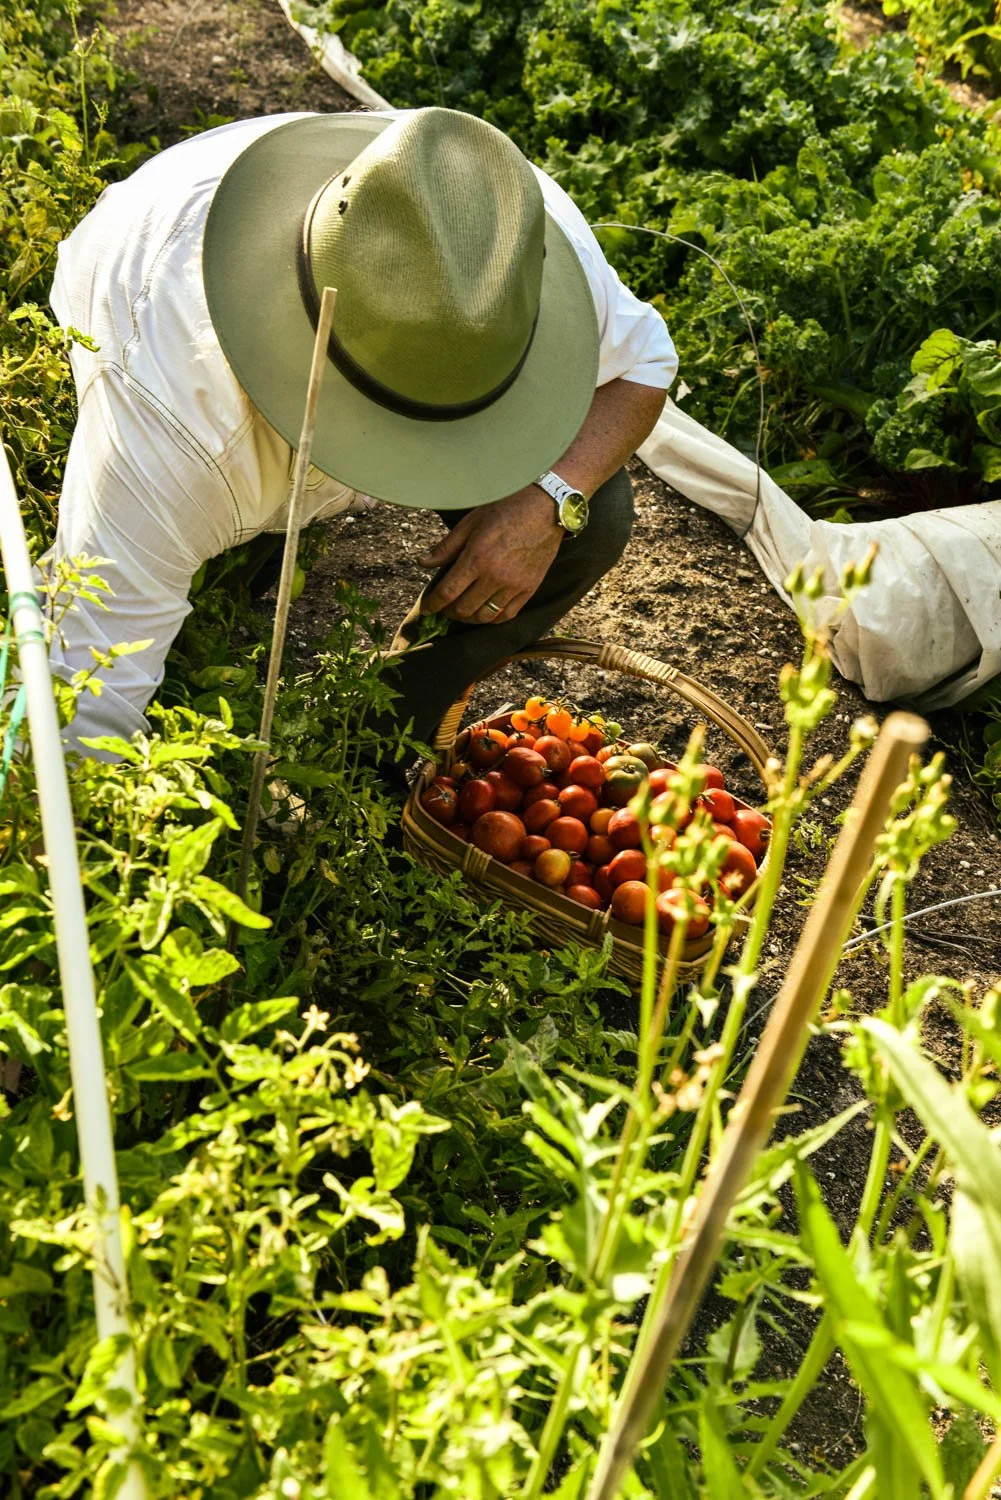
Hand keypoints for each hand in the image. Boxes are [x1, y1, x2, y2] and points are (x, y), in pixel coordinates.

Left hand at [418, 485, 563, 623]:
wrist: (546, 508)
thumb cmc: (506, 509)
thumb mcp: (470, 522)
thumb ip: (446, 547)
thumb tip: (422, 562)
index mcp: (476, 558)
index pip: (447, 593)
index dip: (432, 605)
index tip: (426, 609)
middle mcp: (495, 576)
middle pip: (464, 609)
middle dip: (449, 612)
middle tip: (444, 607)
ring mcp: (513, 585)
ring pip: (485, 616)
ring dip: (469, 618)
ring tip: (463, 611)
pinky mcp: (529, 589)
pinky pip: (507, 615)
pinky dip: (492, 618)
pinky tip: (485, 611)